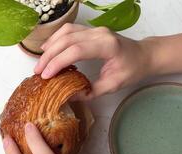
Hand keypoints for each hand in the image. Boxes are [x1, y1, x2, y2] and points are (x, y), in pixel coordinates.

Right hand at [34, 23, 152, 99]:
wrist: (144, 55)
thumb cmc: (132, 69)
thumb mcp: (114, 85)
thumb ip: (92, 91)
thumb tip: (69, 97)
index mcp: (108, 46)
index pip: (76, 50)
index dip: (58, 62)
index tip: (46, 76)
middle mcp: (99, 33)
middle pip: (67, 40)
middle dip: (50, 56)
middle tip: (38, 71)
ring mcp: (94, 29)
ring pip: (66, 32)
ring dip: (51, 46)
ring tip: (40, 61)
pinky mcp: (91, 30)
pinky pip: (69, 30)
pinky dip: (56, 39)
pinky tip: (48, 48)